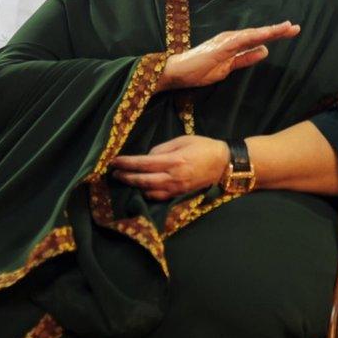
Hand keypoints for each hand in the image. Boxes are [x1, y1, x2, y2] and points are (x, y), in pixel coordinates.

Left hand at [111, 136, 229, 200]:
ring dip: (134, 187)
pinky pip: (159, 197)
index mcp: (174, 161)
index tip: (114, 161)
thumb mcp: (182, 140)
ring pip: (149, 191)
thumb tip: (147, 157)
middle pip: (143, 180)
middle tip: (114, 174)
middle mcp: (173, 177)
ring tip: (125, 180)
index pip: (143, 164)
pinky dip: (147, 194)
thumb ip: (162, 148)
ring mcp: (176, 188)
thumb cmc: (203, 147)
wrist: (224, 164)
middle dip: (126, 177)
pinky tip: (141, 189)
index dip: (127, 163)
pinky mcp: (179, 194)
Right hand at [157, 21, 299, 90]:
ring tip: (286, 28)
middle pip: (259, 33)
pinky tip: (267, 35)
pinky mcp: (221, 46)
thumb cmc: (200, 70)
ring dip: (270, 31)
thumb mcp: (229, 68)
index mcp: (234, 44)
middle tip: (296, 28)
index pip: (258, 38)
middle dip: (278, 30)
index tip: (291, 32)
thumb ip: (246, 59)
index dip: (275, 35)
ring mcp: (226, 41)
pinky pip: (241, 41)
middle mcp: (232, 38)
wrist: (178, 72)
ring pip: (253, 34)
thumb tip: (265, 51)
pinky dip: (255, 36)